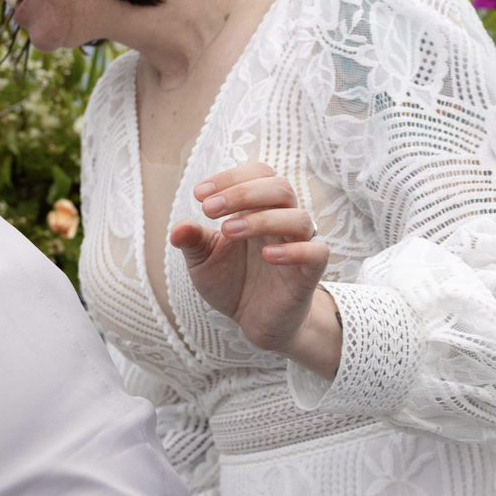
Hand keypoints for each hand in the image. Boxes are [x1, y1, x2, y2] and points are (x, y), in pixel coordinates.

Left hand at [170, 162, 343, 381]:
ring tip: (228, 231)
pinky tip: (267, 255)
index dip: (231, 178)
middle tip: (209, 209)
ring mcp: (298, 246)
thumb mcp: (202, 261)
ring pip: (299, 217)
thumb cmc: (231, 281)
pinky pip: (317, 252)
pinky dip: (295, 251)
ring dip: (261, 219)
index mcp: (258, 210)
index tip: (199, 195)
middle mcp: (281, 222)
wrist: (254, 320)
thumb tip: (178, 228)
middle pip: (279, 187)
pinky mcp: (309, 274)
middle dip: (242, 192)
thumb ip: (192, 242)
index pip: (258, 175)